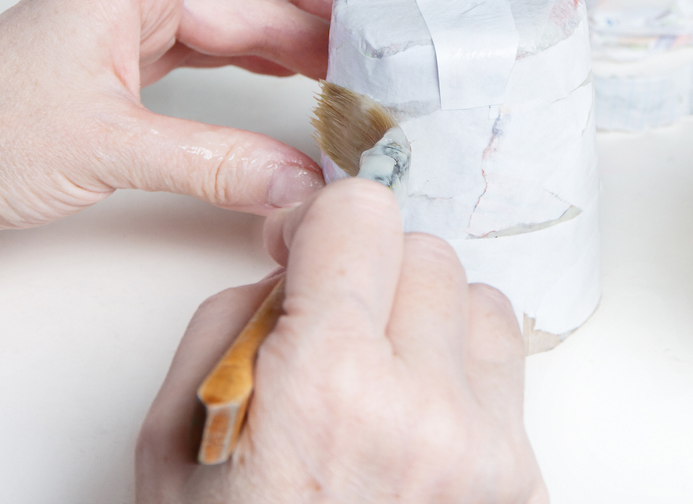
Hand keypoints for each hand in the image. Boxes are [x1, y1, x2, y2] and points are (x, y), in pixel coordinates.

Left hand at [0, 0, 410, 282]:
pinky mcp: (131, 77)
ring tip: (362, 71)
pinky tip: (298, 93)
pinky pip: (216, 62)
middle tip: (392, 39)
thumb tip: (300, 181)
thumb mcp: (104, 144)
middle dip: (327, 6)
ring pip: (240, 25)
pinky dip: (261, 77)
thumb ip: (211, 163)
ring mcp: (136, 34)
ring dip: (299, 45)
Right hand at [136, 179, 548, 503]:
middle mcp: (422, 411)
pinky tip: (416, 419)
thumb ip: (231, 321)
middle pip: (427, 253)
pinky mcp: (520, 484)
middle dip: (373, 271)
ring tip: (383, 370)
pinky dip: (464, 374)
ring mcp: (484, 452)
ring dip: (430, 317)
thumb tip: (295, 267)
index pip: (363, 216)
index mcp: (325, 386)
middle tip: (335, 320)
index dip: (323, 224)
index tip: (306, 250)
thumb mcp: (173, 441)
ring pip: (482, 304)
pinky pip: (508, 376)